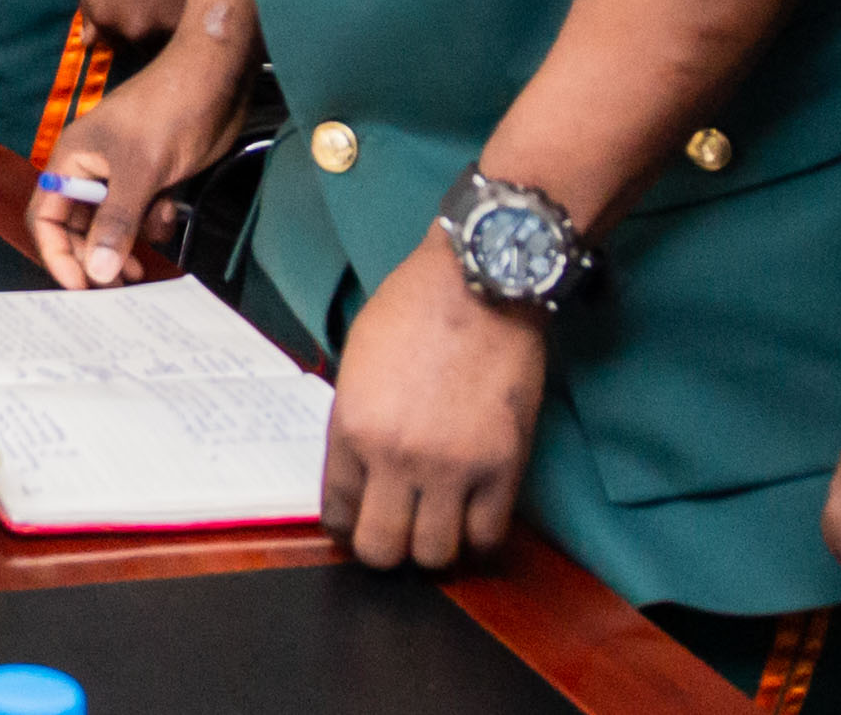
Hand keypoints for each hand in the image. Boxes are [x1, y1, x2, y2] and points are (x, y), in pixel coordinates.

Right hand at [28, 51, 246, 286]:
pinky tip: (169, 211)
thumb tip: (97, 272)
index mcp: (71, 161)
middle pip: (77, 227)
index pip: (45, 216)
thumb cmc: (167, 113)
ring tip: (142, 268)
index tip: (80, 286)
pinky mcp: (152, 179)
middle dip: (94, 256)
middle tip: (116, 287)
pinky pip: (142, 216)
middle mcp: (91, 171)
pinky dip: (153, 223)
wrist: (215, 83)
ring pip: (112, 226)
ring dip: (126, 245)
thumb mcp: (139, 170)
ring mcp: (123, 175)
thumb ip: (116, 222)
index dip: (56, 253)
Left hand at [80, 0, 215, 45]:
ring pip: (178, 35)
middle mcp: (142, 29)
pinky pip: (203, 18)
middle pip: (148, 44)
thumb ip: (93, 6)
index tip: (134, 3)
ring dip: (178, 18)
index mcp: (109, 17)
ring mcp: (178, 21)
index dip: (125, 23)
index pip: (116, 44)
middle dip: (151, 23)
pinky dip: (200, 5)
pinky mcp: (210, 6)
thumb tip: (92, 41)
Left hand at [320, 237, 546, 569]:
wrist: (478, 287)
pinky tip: (472, 517)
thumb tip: (359, 469)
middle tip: (395, 534)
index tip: (354, 525)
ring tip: (435, 527)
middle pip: (383, 548)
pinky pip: (488, 536)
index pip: (337, 510)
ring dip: (433, 547)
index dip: (345, 527)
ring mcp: (452, 468)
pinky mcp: (503, 469)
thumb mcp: (357, 364)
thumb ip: (355, 421)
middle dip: (385, 551)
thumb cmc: (411, 310)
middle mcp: (396, 456)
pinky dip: (478, 536)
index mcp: (351, 427)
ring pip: (436, 554)